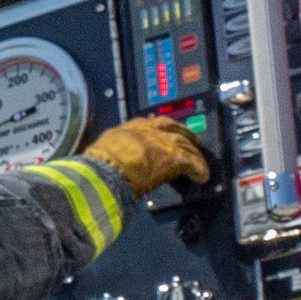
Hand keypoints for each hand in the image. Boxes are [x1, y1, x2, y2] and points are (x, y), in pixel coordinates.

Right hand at [84, 114, 215, 200]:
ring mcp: (163, 142)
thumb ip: (114, 150)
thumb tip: (112, 159)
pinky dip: (199, 169)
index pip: (151, 123)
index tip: (166, 129)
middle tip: (193, 142)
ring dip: (194, 153)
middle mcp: (149, 130)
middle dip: (185, 134)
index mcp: (130, 128)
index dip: (161, 126)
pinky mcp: (174, 157)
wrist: (105, 170)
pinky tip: (202, 176)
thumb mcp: (103, 149)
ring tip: (200, 161)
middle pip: (173, 128)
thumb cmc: (98, 165)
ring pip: (185, 144)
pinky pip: (192, 162)